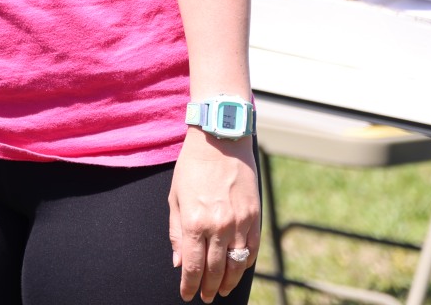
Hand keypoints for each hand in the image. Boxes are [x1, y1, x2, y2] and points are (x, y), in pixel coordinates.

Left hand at [168, 127, 259, 301]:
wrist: (220, 141)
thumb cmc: (192, 168)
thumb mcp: (175, 198)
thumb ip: (177, 233)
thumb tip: (179, 263)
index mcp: (195, 221)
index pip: (192, 266)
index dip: (189, 285)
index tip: (187, 295)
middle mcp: (219, 226)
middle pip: (214, 269)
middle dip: (207, 287)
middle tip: (204, 296)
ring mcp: (240, 223)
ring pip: (236, 265)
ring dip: (228, 282)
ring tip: (220, 290)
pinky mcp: (255, 217)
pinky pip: (252, 249)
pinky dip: (245, 264)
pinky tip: (237, 270)